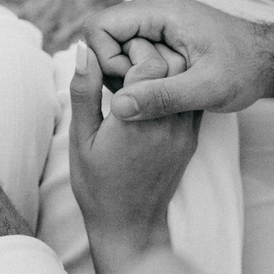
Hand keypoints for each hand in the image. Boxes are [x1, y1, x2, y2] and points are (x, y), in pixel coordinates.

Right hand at [69, 38, 201, 273]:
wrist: (131, 225)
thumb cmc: (98, 185)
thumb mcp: (82, 138)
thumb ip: (85, 91)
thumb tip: (82, 51)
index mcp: (138, 118)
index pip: (150, 59)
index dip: (132, 48)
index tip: (115, 56)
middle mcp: (169, 121)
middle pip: (174, 63)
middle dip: (150, 52)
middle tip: (126, 58)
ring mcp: (185, 131)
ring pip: (185, 80)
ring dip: (164, 69)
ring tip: (137, 75)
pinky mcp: (191, 139)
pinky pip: (190, 100)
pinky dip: (173, 89)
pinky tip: (152, 94)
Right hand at [81, 0, 269, 120]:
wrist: (269, 60)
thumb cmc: (244, 70)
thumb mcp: (206, 90)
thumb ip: (162, 98)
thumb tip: (118, 107)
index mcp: (157, 11)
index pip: (97, 27)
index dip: (105, 62)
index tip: (132, 85)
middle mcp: (151, 10)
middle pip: (102, 39)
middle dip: (116, 72)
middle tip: (150, 94)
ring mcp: (155, 22)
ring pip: (115, 49)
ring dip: (128, 76)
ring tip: (162, 92)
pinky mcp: (160, 36)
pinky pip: (131, 54)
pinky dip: (139, 76)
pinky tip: (164, 90)